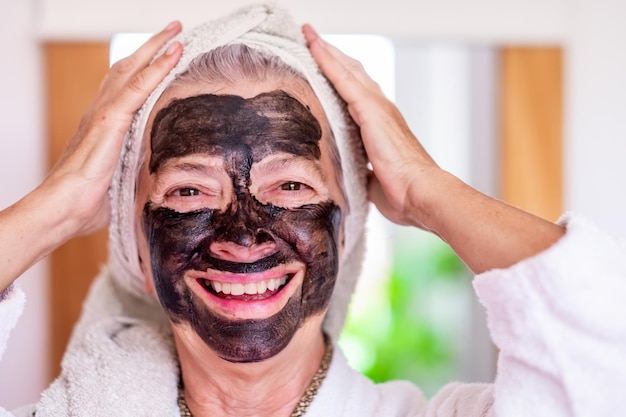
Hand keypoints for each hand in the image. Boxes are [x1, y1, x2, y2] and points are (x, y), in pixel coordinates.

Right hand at [48, 21, 182, 235]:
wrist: (64, 208)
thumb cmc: (87, 202)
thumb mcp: (119, 182)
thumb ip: (133, 172)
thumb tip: (153, 183)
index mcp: (104, 126)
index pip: (126, 87)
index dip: (144, 68)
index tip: (163, 55)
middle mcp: (101, 112)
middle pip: (128, 68)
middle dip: (151, 46)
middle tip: (173, 30)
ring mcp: (104, 114)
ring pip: (133, 70)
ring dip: (156, 47)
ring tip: (176, 31)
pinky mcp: (109, 122)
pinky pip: (137, 87)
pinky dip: (156, 68)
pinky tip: (173, 54)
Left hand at [303, 24, 563, 272]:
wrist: (420, 195)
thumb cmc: (401, 192)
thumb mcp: (373, 177)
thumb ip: (362, 170)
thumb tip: (353, 176)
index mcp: (380, 125)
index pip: (356, 93)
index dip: (339, 77)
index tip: (323, 64)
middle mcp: (380, 110)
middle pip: (352, 74)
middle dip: (332, 57)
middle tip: (311, 40)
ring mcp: (377, 107)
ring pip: (347, 70)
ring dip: (327, 52)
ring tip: (309, 35)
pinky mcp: (371, 110)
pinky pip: (344, 79)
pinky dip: (328, 60)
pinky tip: (313, 46)